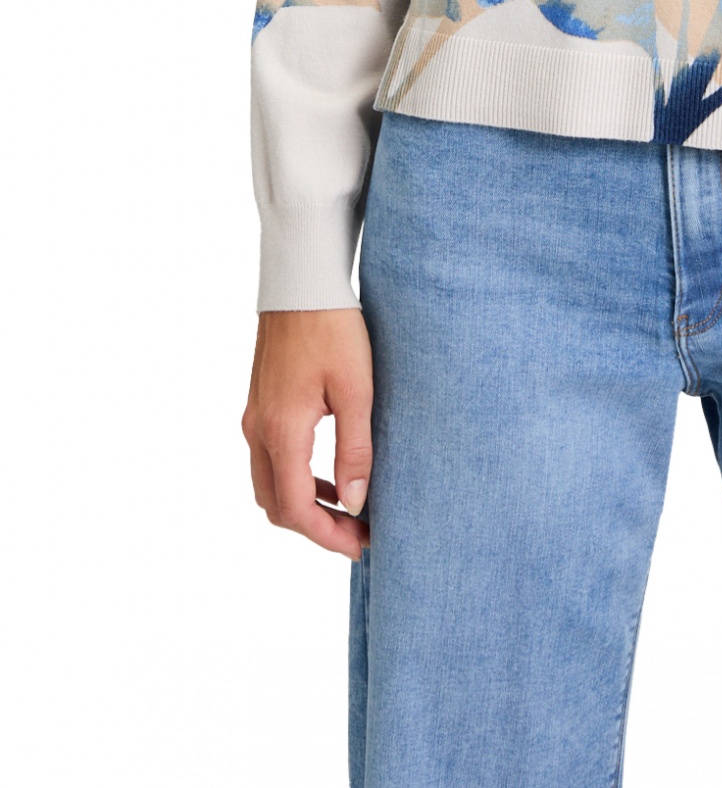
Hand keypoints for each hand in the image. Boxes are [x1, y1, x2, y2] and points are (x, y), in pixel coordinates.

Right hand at [242, 308, 373, 560]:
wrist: (302, 281)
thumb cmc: (334, 328)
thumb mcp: (357, 390)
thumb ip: (356, 450)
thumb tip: (354, 503)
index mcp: (282, 431)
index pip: (296, 509)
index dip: (327, 536)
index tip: (360, 545)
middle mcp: (258, 431)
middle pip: (277, 506)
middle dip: (316, 528)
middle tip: (358, 533)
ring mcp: (254, 418)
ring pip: (270, 486)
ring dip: (305, 505)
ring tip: (348, 510)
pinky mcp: (260, 405)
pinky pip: (270, 461)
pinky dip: (296, 480)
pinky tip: (329, 475)